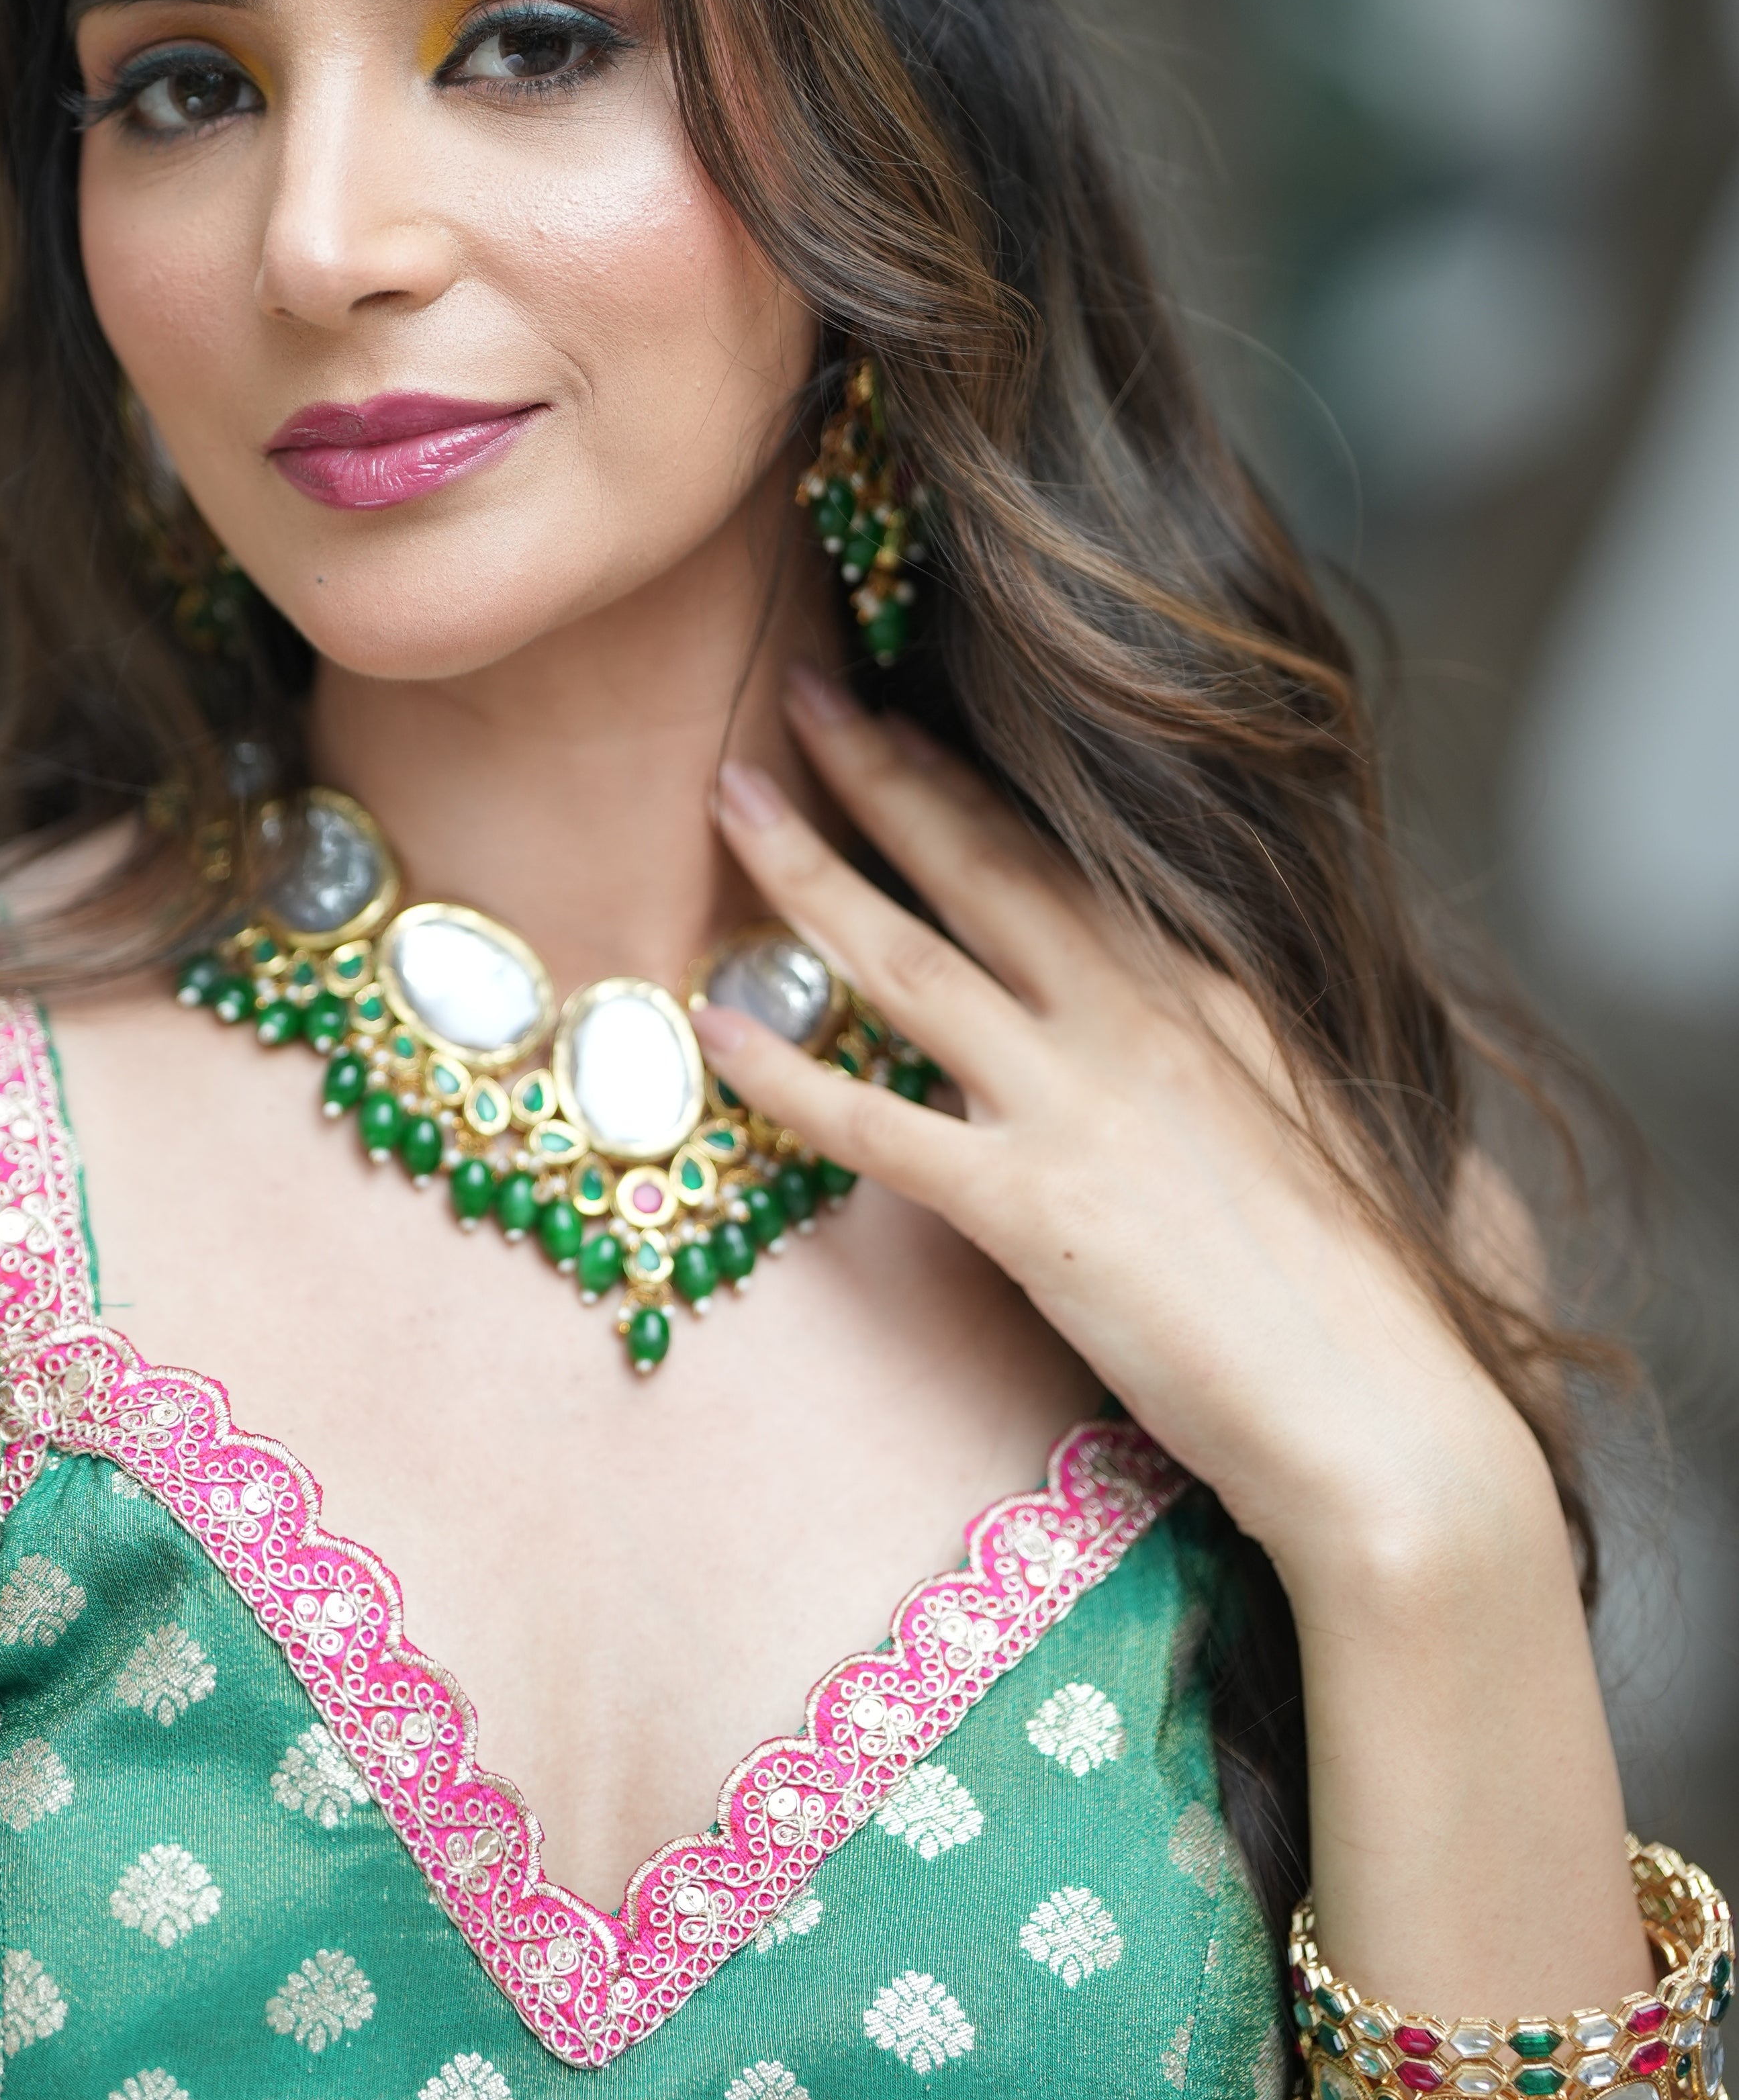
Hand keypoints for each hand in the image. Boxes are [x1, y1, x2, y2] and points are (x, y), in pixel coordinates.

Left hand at [699, 668, 1558, 1610]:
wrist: (1381, 1410)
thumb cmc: (1352, 1292)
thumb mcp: (1295, 1120)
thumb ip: (1217, 1056)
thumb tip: (1165, 1026)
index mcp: (1203, 993)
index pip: (1063, 857)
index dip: (972, 782)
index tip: (903, 716)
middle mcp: (1134, 1022)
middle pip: (980, 864)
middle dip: (880, 768)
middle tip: (799, 689)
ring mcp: (1077, 1107)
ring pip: (909, 961)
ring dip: (808, 874)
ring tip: (729, 801)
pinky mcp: (1031, 1209)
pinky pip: (878, 1127)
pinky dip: (789, 1079)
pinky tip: (718, 1033)